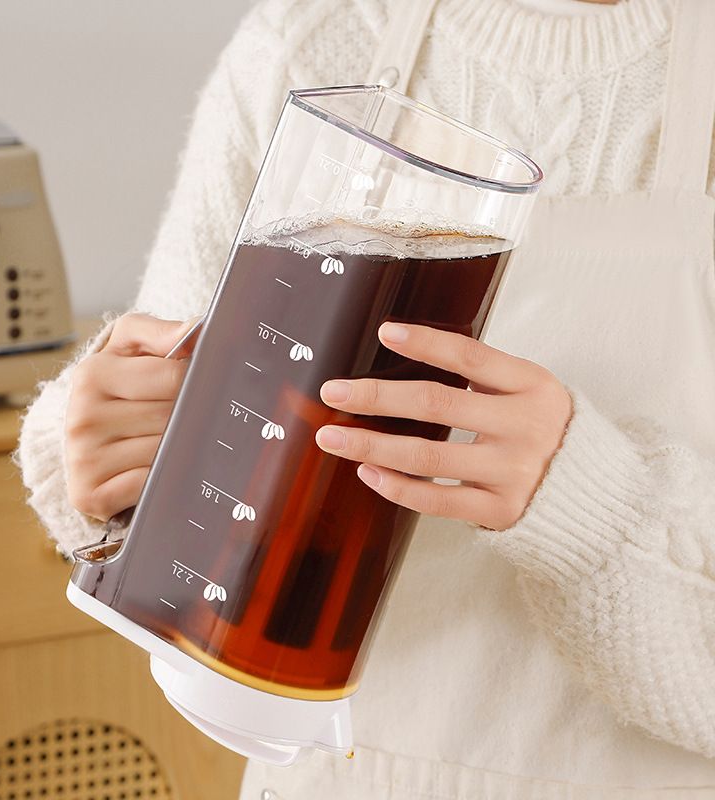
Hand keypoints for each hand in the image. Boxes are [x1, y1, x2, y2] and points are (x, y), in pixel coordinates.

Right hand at [65, 312, 198, 520]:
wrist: (87, 435)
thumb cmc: (119, 385)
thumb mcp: (131, 346)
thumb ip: (162, 332)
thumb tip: (194, 331)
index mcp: (92, 374)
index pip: (174, 377)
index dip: (195, 381)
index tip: (197, 384)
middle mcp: (81, 417)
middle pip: (172, 417)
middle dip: (188, 416)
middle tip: (186, 416)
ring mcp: (83, 459)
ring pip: (166, 452)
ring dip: (179, 448)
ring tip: (170, 441)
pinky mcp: (90, 495)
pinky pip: (151, 485)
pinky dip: (164, 478)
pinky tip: (157, 468)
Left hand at [315, 322, 571, 530]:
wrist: (595, 493)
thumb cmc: (546, 432)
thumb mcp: (530, 392)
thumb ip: (484, 378)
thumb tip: (408, 355)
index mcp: (532, 385)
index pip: (470, 356)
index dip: (425, 342)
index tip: (383, 332)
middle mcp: (524, 426)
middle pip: (437, 404)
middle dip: (377, 397)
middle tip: (334, 392)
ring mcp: (513, 471)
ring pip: (427, 455)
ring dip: (371, 446)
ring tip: (333, 438)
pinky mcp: (501, 510)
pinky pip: (436, 499)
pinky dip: (397, 486)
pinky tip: (368, 472)